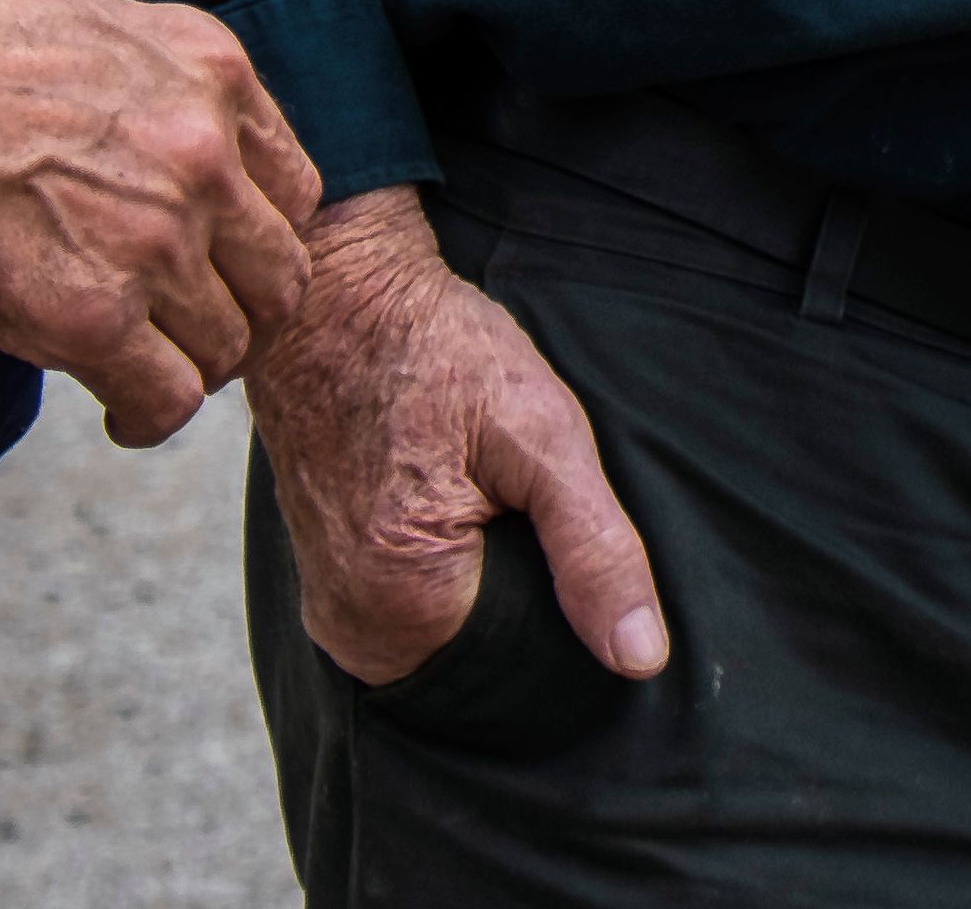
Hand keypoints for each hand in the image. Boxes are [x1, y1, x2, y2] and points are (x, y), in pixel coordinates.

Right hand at [0, 0, 324, 447]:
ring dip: (186, 367)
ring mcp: (156, 236)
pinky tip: (116, 410)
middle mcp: (204, 151)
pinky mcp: (90, 314)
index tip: (215, 268)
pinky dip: (146, 416)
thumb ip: (158, 98)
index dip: (253, 243)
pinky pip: (167, 397)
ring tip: (137, 369)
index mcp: (211, 72)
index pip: (292, 189)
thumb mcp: (93, 36)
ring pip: (228, 345)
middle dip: (238, 315)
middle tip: (185, 332)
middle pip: (280, 276)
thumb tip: (169, 162)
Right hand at [248, 182, 669, 688]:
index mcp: (401, 610)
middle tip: (527, 507)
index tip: (564, 538)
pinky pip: (412, 615)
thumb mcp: (542, 434)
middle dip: (526, 606)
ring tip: (494, 504)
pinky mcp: (329, 583)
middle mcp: (353, 632)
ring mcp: (333, 610)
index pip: (522, 674)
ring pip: (448, 640)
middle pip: (481, 665)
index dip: (565, 619)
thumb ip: (595, 551)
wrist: (336, 295)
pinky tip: (464, 512)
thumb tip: (641, 659)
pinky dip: (450, 577)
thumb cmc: (438, 350)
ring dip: (487, 589)